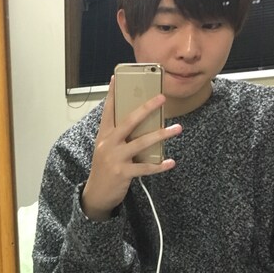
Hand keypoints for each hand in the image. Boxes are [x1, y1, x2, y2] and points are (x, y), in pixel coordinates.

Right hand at [81, 76, 182, 220]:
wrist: (95, 194)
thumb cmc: (105, 168)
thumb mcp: (107, 148)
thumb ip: (119, 136)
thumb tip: (141, 124)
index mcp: (104, 135)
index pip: (108, 110)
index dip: (112, 94)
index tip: (115, 78)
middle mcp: (108, 143)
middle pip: (128, 121)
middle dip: (146, 108)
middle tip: (161, 98)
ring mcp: (115, 158)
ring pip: (141, 142)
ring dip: (161, 134)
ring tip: (177, 129)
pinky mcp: (123, 173)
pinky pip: (145, 167)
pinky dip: (159, 165)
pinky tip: (170, 162)